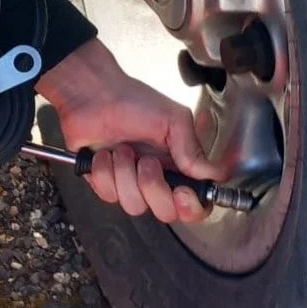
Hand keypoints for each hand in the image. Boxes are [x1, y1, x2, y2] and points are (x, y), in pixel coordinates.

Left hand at [37, 39, 221, 223]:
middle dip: (154, 188)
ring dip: (126, 174)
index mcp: (179, 166)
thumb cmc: (132, 101)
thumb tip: (213, 175)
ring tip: (122, 150)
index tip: (181, 192)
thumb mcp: (173, 120)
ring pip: (134, 206)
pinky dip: (104, 172)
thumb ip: (193, 150)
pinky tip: (104, 154)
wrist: (93, 95)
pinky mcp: (106, 183)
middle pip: (165, 212)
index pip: (196, 204)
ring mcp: (131, 183)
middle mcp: (158, 179)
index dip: (191, 207)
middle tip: (147, 162)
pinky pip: (108, 195)